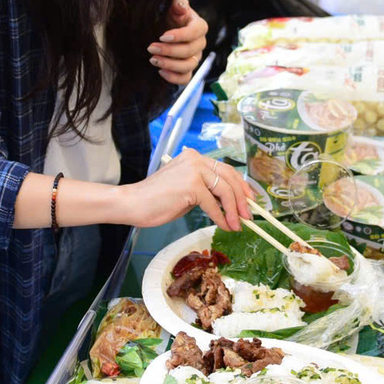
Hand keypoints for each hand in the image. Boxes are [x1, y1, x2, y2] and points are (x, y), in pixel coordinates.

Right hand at [124, 151, 249, 230]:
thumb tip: (231, 204)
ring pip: (225, 190)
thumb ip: (207, 191)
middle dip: (243, 199)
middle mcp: (196, 159)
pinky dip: (220, 217)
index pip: (226, 170)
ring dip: (234, 210)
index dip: (241, 186)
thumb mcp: (188, 191)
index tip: (250, 201)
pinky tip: (223, 226)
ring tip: (238, 225)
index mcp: (195, 157)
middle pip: (230, 178)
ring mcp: (193, 170)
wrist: (133, 203)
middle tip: (249, 216)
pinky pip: (213, 204)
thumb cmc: (158, 200)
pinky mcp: (190, 184)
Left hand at [151, 0, 207, 85]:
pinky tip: (160, 71)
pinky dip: (174, 78)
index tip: (162, 36)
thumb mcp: (173, 5)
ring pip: (188, 66)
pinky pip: (186, 79)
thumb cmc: (171, 14)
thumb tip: (181, 5)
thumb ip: (178, 2)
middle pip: (190, 51)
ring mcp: (195, 57)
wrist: (165, 26)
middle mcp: (200, 43)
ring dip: (170, 65)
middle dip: (169, 51)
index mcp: (199, 26)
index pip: (195, 32)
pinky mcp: (187, 69)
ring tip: (153, 60)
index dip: (180, 35)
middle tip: (150, 48)